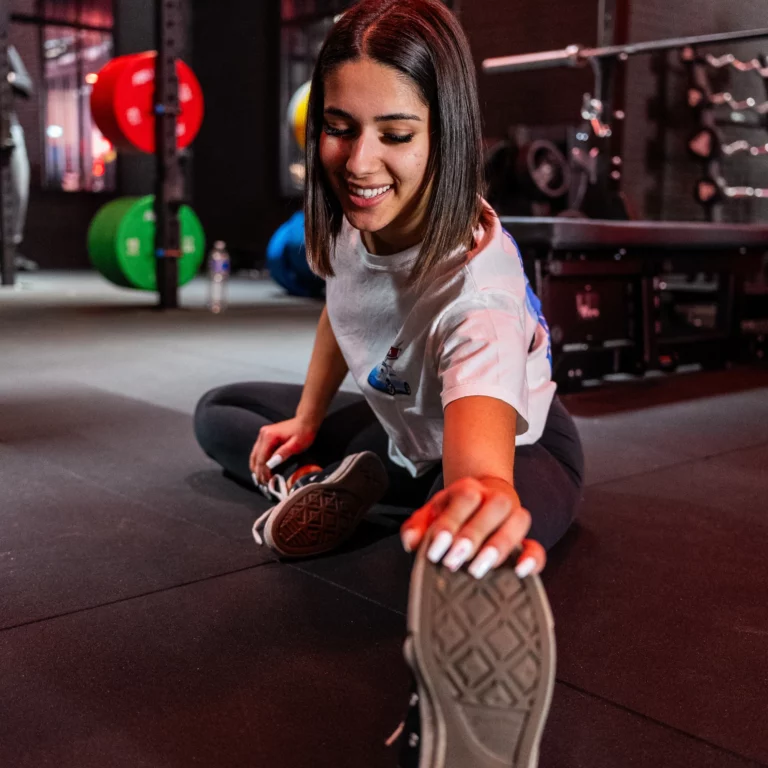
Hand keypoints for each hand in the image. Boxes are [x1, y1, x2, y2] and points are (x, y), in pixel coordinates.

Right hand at [250, 417, 318, 484]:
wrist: (306, 421)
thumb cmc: (303, 432)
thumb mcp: (296, 445)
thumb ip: (282, 454)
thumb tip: (270, 464)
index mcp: (269, 436)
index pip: (262, 459)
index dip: (263, 472)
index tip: (267, 482)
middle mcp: (263, 434)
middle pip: (255, 457)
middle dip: (258, 471)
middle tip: (263, 484)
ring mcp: (263, 435)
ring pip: (255, 455)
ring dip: (256, 467)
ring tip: (261, 478)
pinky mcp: (265, 436)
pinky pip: (258, 451)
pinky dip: (259, 461)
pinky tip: (261, 469)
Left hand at [400, 476, 545, 579]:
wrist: (480, 499)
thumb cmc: (451, 513)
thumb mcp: (430, 514)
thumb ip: (417, 527)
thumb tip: (411, 541)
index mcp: (469, 489)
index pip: (465, 498)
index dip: (449, 524)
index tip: (435, 550)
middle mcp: (495, 498)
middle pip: (493, 507)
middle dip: (472, 535)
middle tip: (453, 561)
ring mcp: (514, 516)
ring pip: (518, 521)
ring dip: (499, 546)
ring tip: (477, 570)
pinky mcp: (526, 539)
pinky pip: (537, 546)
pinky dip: (532, 558)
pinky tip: (520, 572)